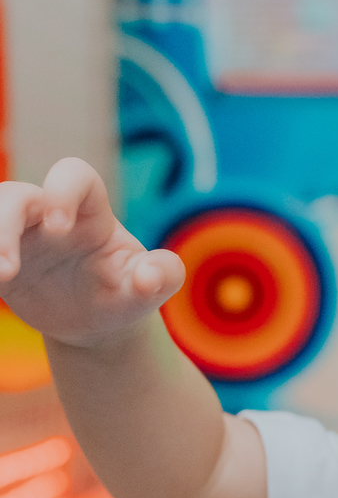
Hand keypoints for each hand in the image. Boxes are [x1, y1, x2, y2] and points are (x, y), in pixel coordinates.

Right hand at [0, 158, 184, 347]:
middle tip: (7, 269)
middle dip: (4, 223)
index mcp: (90, 210)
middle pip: (14, 195)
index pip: (73, 176)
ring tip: (0, 278)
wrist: (96, 320)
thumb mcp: (148, 288)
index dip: (61, 192)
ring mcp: (19, 234)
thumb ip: (161, 277)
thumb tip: (152, 276)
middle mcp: (48, 214)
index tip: (58, 228)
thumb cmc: (125, 293)